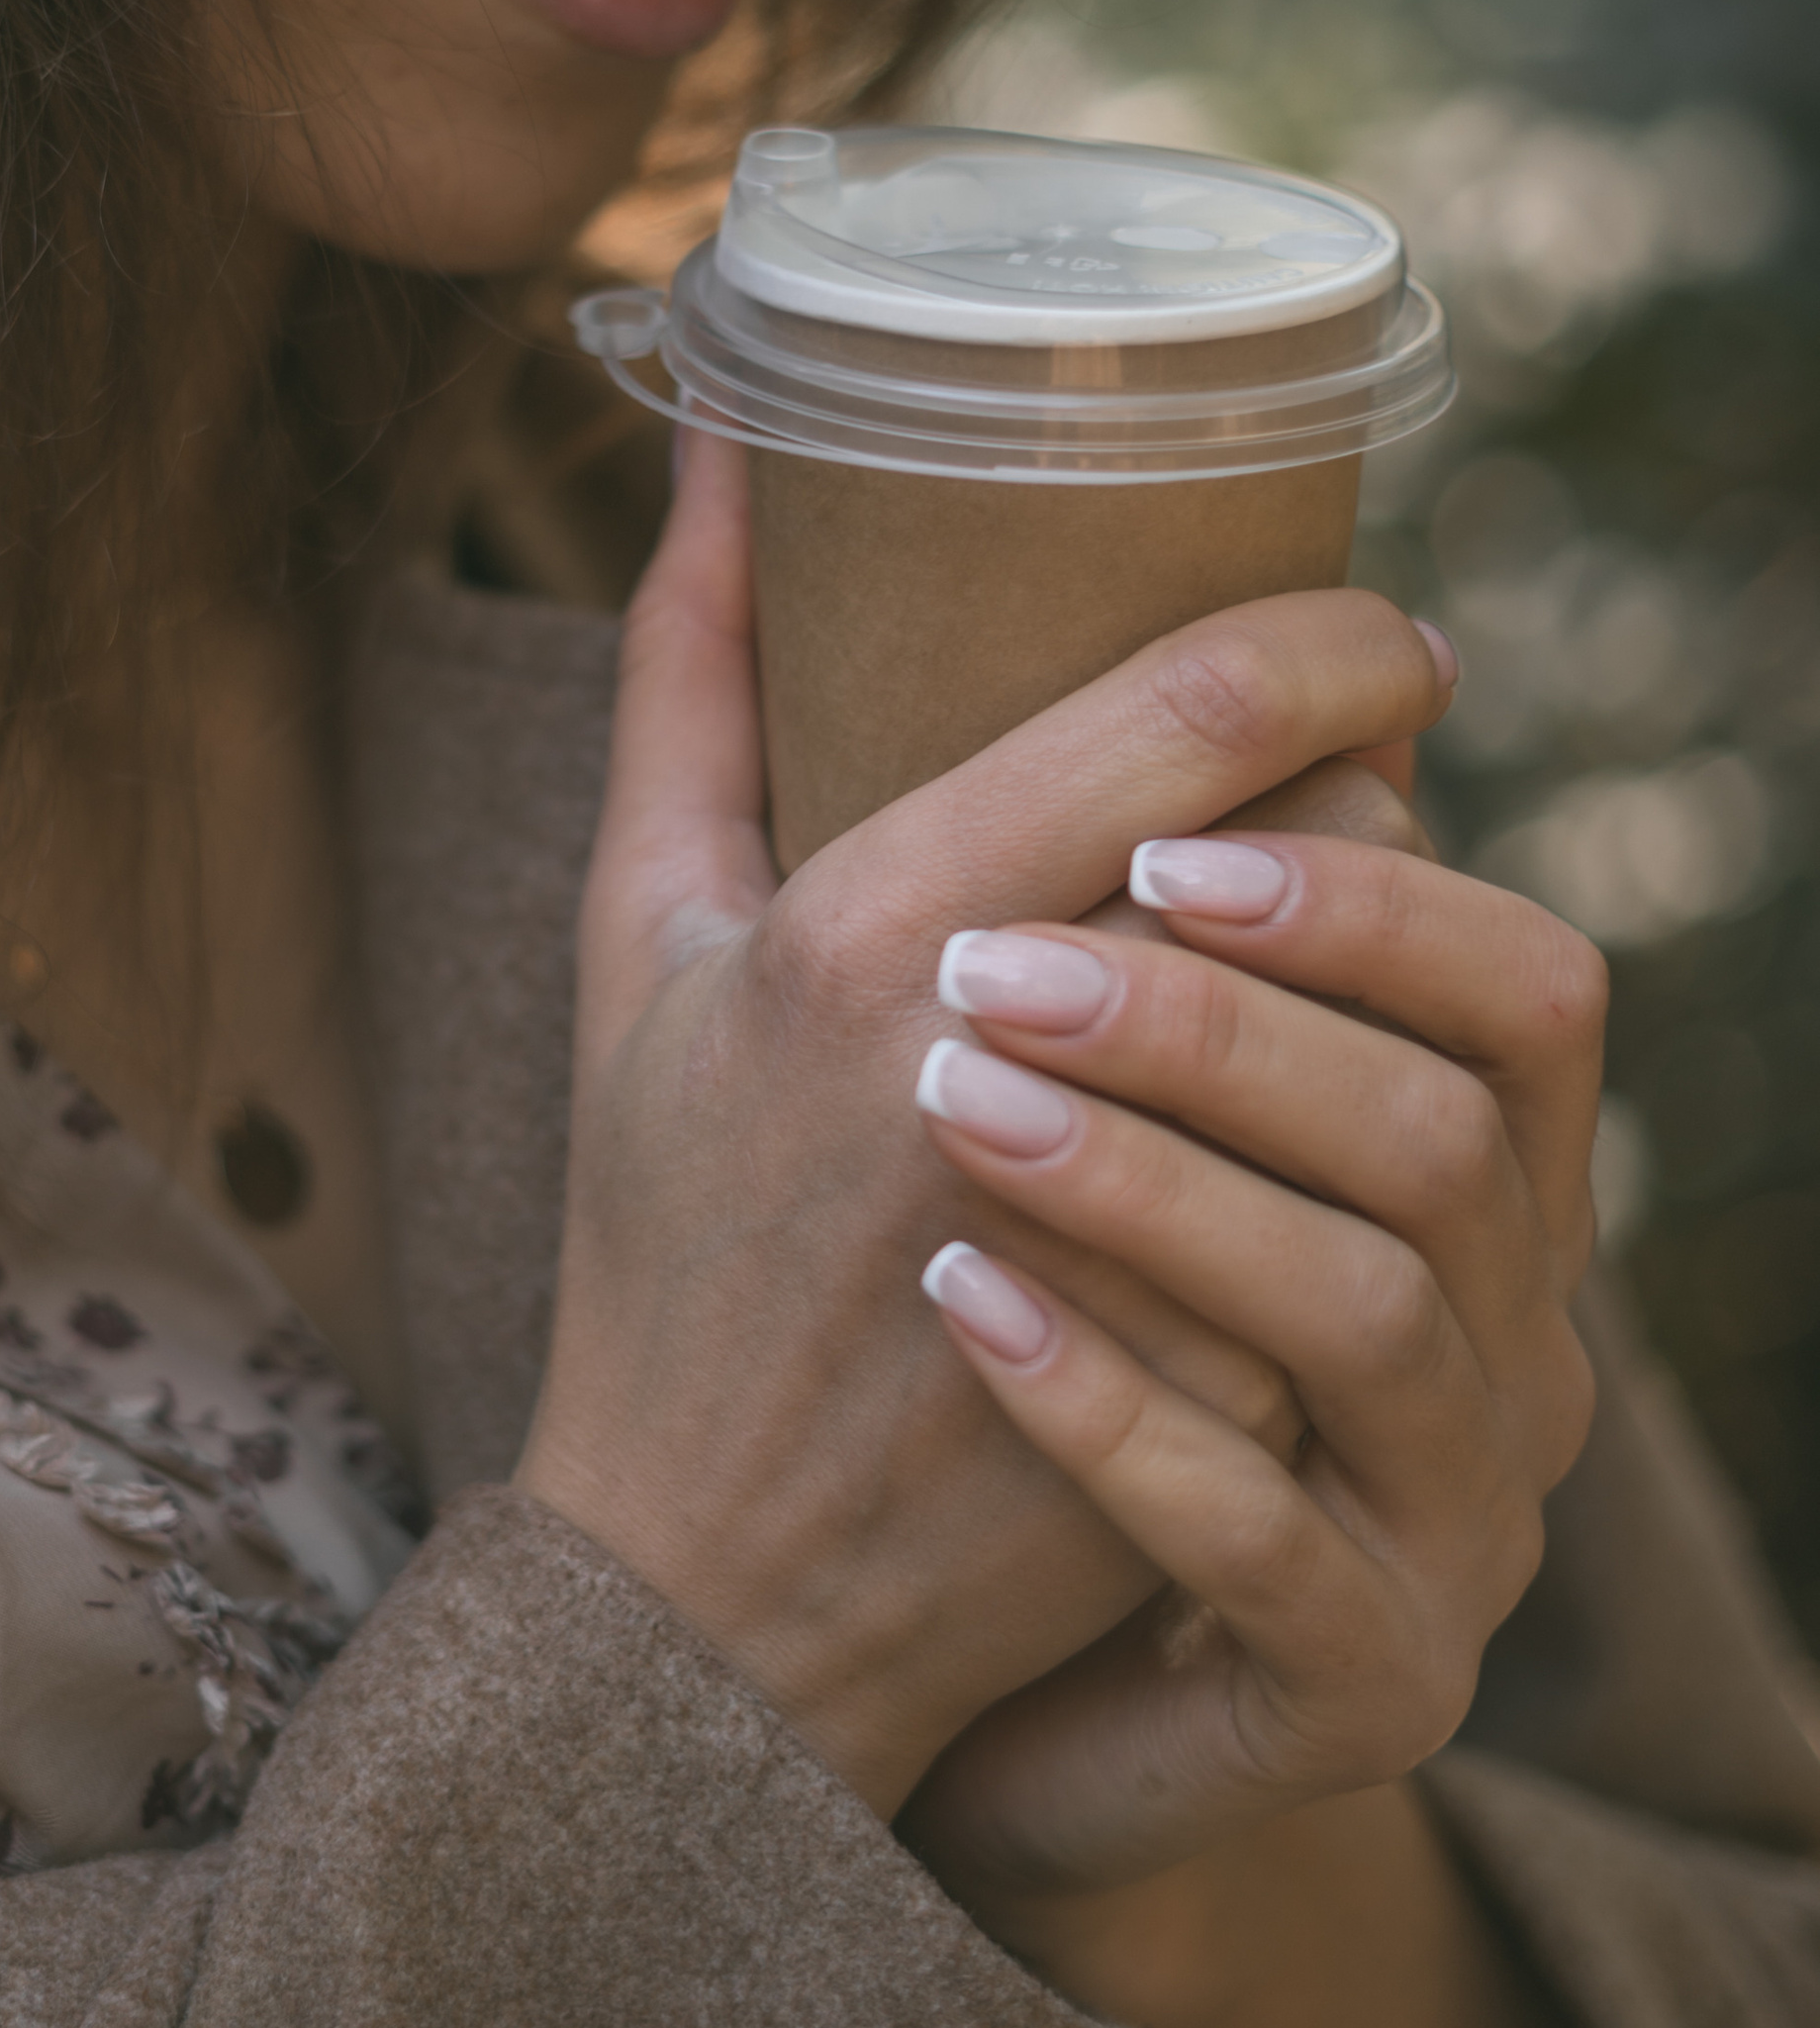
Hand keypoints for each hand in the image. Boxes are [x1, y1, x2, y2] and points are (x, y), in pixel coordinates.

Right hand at [516, 438, 1459, 1817]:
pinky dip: (1372, 1156)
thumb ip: (684, 677)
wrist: (699, 1592)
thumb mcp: (635, 943)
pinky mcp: (1213, 1392)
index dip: (1343, 638)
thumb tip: (724, 435)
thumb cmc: (659, 1236)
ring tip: (1343, 962)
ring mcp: (1122, 1242)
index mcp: (865, 936)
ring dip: (1388, 977)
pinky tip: (1323, 1148)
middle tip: (1360, 793)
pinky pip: (1378, 1205)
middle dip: (1375, 806)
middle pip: (1326, 855)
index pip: (1198, 716)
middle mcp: (998, 1070)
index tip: (1392, 630)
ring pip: (1384, 1026)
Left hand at [900, 824, 1602, 1898]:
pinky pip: (1267, 1541)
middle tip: (997, 962)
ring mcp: (1452, 1526)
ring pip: (1373, 1318)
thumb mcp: (983, 1062)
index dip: (1376, 891)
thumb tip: (755, 487)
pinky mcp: (1362, 1683)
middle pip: (1457, 1134)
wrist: (919, 1668)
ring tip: (949, 1106)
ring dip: (1159, 1187)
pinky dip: (1111, 1406)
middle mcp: (1505, 1338)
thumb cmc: (952, 1311)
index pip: (1522, 985)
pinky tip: (957, 1302)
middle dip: (1238, 1027)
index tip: (1156, 829)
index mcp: (1459, 1175)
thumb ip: (959, 819)